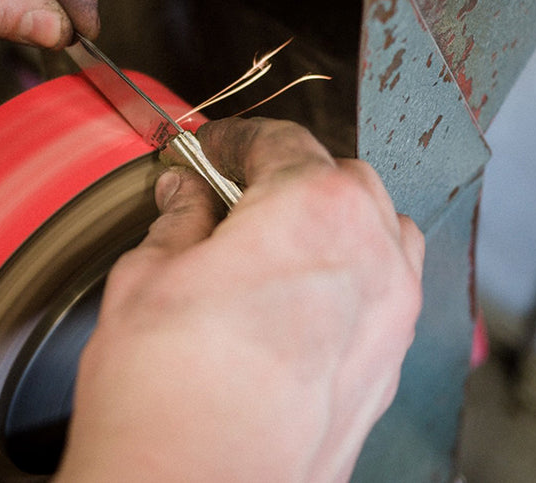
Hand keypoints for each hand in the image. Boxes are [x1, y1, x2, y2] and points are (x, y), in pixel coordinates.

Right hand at [57, 118, 423, 481]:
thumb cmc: (165, 396)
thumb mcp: (146, 278)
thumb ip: (177, 221)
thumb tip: (186, 197)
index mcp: (312, 212)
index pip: (280, 141)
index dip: (232, 139)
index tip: (205, 150)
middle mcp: (370, 259)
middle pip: (342, 179)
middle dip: (285, 173)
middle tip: (226, 192)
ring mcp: (389, 320)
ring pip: (380, 233)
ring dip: (332, 220)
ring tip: (271, 241)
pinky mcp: (383, 372)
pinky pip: (385, 296)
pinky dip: (350, 277)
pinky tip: (297, 299)